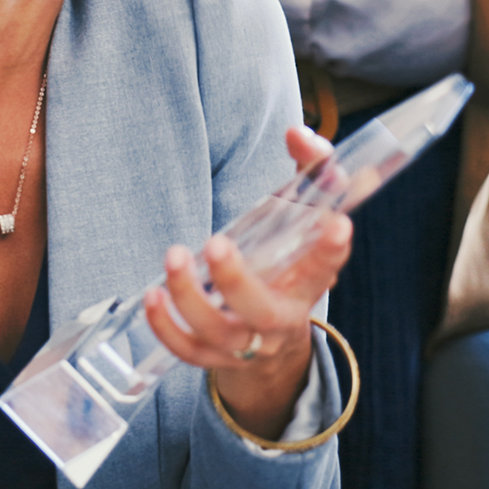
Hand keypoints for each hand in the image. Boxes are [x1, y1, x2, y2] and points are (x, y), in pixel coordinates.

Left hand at [143, 126, 353, 439]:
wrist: (273, 330)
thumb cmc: (289, 256)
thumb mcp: (304, 214)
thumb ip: (310, 169)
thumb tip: (297, 133)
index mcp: (309, 282)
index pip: (326, 266)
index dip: (332, 249)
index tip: (337, 225)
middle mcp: (281, 316)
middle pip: (262, 310)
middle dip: (237, 281)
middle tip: (217, 243)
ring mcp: (246, 341)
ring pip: (219, 331)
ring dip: (191, 298)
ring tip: (174, 256)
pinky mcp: (214, 355)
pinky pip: (188, 351)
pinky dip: (166, 327)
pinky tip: (152, 295)